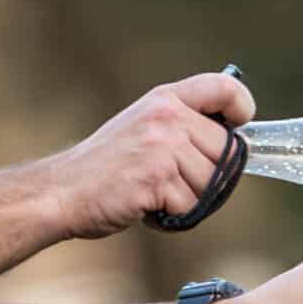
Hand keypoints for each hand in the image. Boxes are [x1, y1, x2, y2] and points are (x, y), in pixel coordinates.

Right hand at [41, 72, 256, 238]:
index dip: (241, 106)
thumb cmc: (102, 168)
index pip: (224, 88)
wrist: (61, 191)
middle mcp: (167, 118)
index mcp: (165, 100)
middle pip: (227, 153)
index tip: (239, 125)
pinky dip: (173, 216)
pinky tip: (146, 206)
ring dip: (188, 199)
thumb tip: (232, 143)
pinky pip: (191, 206)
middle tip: (169, 180)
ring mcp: (163, 148)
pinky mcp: (158, 179)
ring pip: (212, 185)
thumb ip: (181, 126)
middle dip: (207, 176)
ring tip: (154, 193)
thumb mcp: (141, 127)